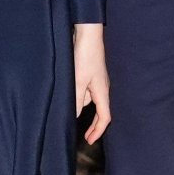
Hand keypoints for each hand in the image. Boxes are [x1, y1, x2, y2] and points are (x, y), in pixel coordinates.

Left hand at [73, 22, 110, 143]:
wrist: (87, 34)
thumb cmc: (85, 57)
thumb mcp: (77, 81)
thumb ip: (75, 100)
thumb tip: (73, 116)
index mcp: (102, 92)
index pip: (105, 117)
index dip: (98, 131)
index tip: (90, 141)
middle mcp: (101, 88)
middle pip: (100, 111)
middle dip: (93, 124)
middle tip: (85, 136)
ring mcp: (96, 80)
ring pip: (89, 100)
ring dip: (82, 108)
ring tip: (69, 116)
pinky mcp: (89, 73)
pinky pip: (86, 91)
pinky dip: (79, 97)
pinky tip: (68, 96)